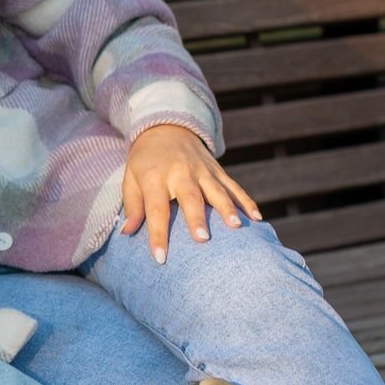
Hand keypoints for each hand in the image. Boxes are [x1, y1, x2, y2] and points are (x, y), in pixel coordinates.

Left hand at [119, 124, 261, 262]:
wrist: (166, 127)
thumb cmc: (144, 161)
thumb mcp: (130, 178)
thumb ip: (132, 205)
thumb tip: (127, 232)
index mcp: (155, 176)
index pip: (156, 209)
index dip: (158, 234)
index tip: (160, 257)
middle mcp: (180, 172)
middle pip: (190, 197)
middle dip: (197, 218)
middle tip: (203, 239)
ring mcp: (202, 170)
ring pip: (217, 190)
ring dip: (227, 208)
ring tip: (235, 227)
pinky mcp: (217, 169)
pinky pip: (233, 186)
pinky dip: (246, 201)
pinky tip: (256, 217)